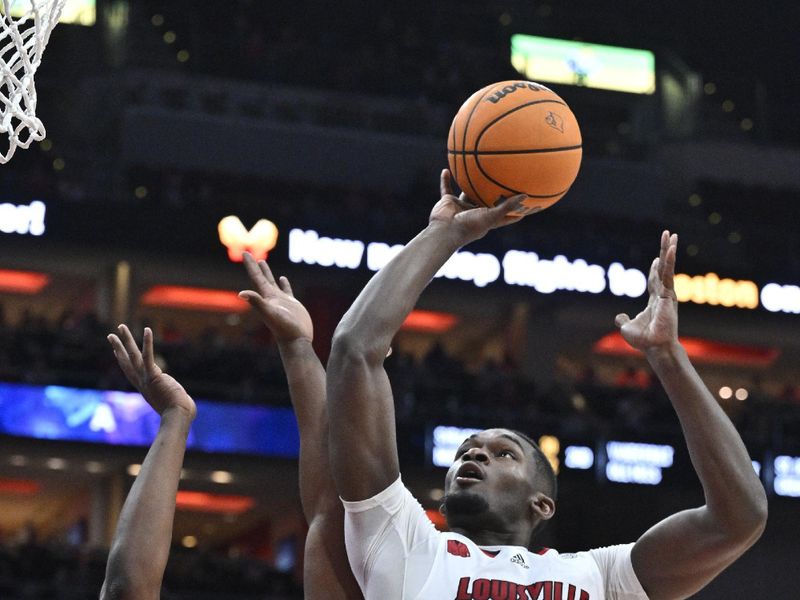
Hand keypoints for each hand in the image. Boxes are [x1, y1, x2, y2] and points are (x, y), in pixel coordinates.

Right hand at [107, 325, 195, 419]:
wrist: (177, 416)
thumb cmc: (179, 412)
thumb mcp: (171, 401)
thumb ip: (172, 397)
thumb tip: (183, 401)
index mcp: (144, 387)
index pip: (130, 371)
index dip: (122, 360)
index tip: (115, 351)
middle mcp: (141, 382)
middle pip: (126, 361)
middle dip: (118, 347)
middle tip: (111, 335)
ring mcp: (146, 378)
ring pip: (132, 355)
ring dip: (126, 340)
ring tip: (121, 326)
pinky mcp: (154, 375)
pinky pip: (148, 356)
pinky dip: (147, 342)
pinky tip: (147, 329)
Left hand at [239, 254, 312, 343]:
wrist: (296, 341)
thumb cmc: (284, 329)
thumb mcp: (270, 313)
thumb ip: (257, 302)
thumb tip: (241, 293)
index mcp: (266, 297)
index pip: (256, 278)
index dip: (251, 265)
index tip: (245, 253)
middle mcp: (271, 298)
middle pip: (262, 278)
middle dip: (256, 267)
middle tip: (250, 255)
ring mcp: (282, 301)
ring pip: (272, 283)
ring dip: (267, 273)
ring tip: (263, 263)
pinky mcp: (292, 305)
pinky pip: (286, 290)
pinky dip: (284, 283)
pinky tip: (283, 278)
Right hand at [429, 169, 525, 242]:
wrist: (445, 231)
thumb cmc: (469, 226)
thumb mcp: (492, 216)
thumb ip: (507, 206)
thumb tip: (526, 196)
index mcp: (487, 219)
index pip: (504, 216)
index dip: (515, 212)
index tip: (527, 205)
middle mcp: (475, 213)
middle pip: (486, 201)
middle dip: (493, 194)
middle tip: (505, 180)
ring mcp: (461, 207)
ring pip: (466, 193)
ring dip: (469, 184)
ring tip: (475, 170)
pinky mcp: (448, 203)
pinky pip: (446, 189)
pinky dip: (445, 180)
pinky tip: (447, 170)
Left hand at [615, 231, 678, 351]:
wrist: (654, 347)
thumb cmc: (644, 341)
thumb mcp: (627, 327)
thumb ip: (623, 320)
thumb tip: (619, 318)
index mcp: (655, 302)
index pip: (655, 281)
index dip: (655, 269)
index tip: (656, 258)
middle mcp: (663, 295)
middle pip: (663, 269)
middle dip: (665, 252)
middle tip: (668, 236)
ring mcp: (667, 294)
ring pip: (667, 267)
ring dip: (669, 250)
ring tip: (671, 235)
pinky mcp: (669, 294)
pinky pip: (668, 273)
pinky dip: (669, 260)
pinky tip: (670, 248)